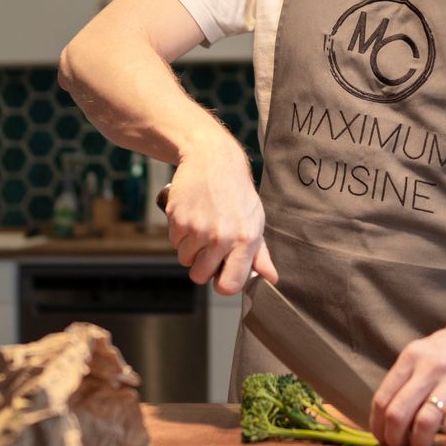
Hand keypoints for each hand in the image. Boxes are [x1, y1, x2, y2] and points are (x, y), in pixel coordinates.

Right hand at [162, 135, 278, 296]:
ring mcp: (199, 229)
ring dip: (190, 248)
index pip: (229, 286)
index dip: (222, 284)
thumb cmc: (236, 192)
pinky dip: (179, 234)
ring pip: (185, 260)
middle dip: (201, 264)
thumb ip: (260, 254)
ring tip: (201, 225)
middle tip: (209, 244)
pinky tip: (191, 216)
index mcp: (246, 240)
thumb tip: (271, 279)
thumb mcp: (255, 219)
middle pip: (200, 277)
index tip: (220, 272)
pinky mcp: (179, 220)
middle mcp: (223, 237)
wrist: (211, 159)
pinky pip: (174, 243)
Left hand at [371, 309, 445, 445]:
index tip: (383, 438)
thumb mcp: (428, 351)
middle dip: (394, 438)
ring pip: (424, 421)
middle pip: (398, 413)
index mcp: (412, 356)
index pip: (382, 398)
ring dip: (418, 441)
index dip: (377, 425)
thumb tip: (390, 411)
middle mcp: (429, 367)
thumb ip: (410, 376)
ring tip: (422, 444)